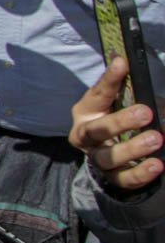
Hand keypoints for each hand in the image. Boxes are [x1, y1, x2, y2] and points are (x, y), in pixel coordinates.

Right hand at [70, 58, 163, 190]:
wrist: (113, 152)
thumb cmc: (119, 118)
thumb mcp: (122, 102)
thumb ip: (132, 91)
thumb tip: (137, 76)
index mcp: (87, 112)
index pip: (97, 94)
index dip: (109, 79)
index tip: (123, 64)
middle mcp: (85, 136)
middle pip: (96, 131)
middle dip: (120, 121)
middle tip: (146, 112)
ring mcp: (97, 158)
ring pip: (107, 157)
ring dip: (132, 148)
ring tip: (156, 139)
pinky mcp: (111, 177)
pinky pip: (123, 179)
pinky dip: (140, 173)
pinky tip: (157, 164)